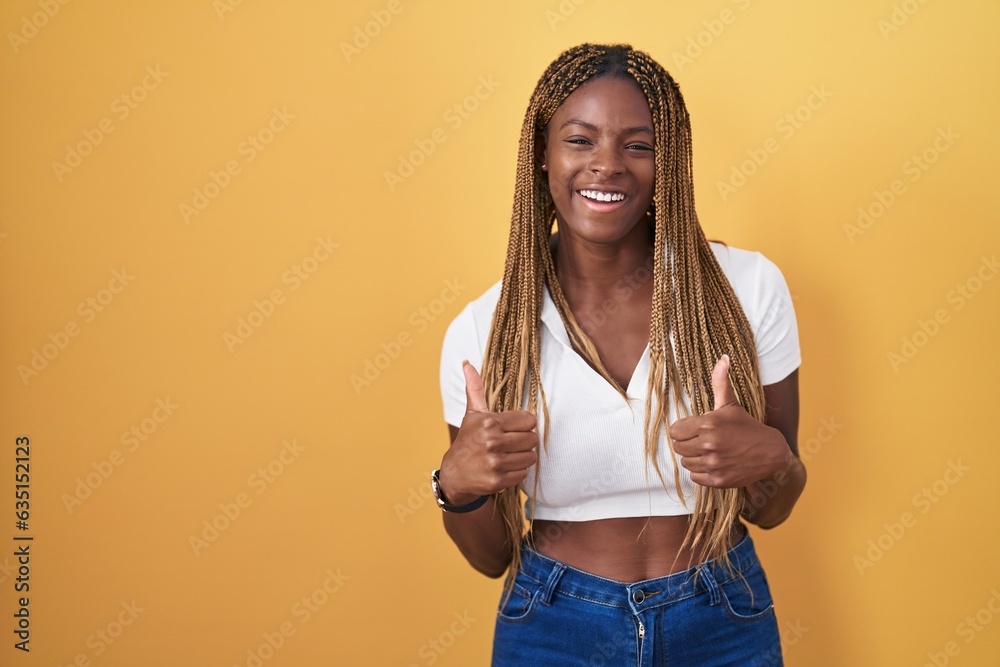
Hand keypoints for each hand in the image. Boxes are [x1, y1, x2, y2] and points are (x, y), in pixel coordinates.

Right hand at [438, 361, 538, 503]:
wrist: (455, 473)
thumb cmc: (468, 440)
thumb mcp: (472, 414)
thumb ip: (476, 389)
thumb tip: (467, 363)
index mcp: (490, 422)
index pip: (528, 420)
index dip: (524, 424)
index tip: (514, 428)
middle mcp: (493, 442)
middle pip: (532, 439)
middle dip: (525, 441)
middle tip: (512, 442)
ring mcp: (495, 463)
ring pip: (530, 457)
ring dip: (523, 456)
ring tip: (509, 454)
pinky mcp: (498, 480)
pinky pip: (523, 473)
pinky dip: (517, 471)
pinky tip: (505, 467)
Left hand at [669, 355, 789, 487]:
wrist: (771, 453)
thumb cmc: (747, 426)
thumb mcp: (731, 404)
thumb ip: (720, 382)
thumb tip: (723, 357)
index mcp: (708, 424)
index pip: (675, 431)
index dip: (682, 429)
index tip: (692, 429)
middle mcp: (708, 445)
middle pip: (678, 447)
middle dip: (686, 443)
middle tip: (699, 440)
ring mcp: (713, 464)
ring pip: (685, 462)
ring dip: (693, 457)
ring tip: (706, 451)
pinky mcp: (717, 480)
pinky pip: (694, 477)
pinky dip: (700, 472)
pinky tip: (712, 463)